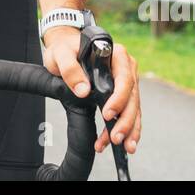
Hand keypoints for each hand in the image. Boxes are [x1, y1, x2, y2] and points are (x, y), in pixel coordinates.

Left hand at [42, 26, 141, 154]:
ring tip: (125, 147)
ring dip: (130, 129)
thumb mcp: (61, 54)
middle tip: (116, 138)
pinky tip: (121, 143)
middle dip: (126, 120)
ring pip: (133, 108)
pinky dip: (125, 128)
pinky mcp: (122, 92)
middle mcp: (126, 67)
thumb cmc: (65, 48)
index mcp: (116, 54)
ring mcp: (126, 80)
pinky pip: (127, 112)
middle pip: (132, 97)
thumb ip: (70, 69)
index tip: (107, 114)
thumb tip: (83, 91)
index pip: (124, 78)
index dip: (119, 98)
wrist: (66, 47)